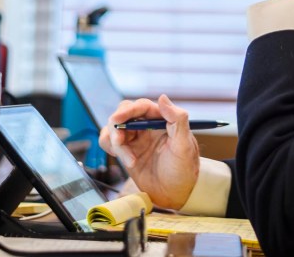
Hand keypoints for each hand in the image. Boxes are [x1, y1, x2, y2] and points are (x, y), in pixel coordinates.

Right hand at [99, 94, 199, 209]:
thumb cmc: (184, 170)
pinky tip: (127, 160)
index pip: (141, 106)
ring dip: (116, 141)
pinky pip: (109, 141)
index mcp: (162, 119)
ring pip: (114, 127)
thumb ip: (178, 120)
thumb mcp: (184, 145)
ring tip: (130, 160)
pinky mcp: (126, 150)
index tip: (117, 119)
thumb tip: (163, 97)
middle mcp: (147, 125)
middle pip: (123, 113)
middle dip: (117, 125)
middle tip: (118, 141)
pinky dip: (110, 148)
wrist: (175, 195)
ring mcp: (135, 138)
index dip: (128, 110)